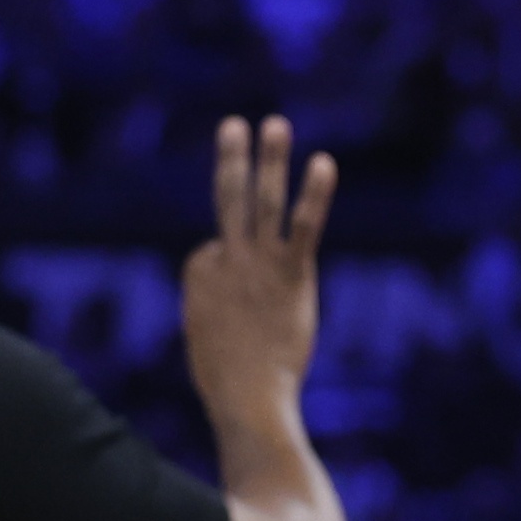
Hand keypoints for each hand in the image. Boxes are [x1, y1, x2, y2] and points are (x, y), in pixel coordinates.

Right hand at [181, 117, 335, 440]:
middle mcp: (221, 260)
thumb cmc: (230, 380)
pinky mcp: (291, 272)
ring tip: (274, 123)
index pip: (218, 248)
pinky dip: (315, 192)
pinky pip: (304, 224)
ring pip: (262, 201)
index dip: (236, 273)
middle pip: (226, 201)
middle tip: (235, 123)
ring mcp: (255, 263)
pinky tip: (324, 163)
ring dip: (268, 159)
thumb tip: (225, 301)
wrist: (246, 397)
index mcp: (196, 274)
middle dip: (232, 160)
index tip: (244, 309)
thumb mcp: (211, 338)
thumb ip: (217, 310)